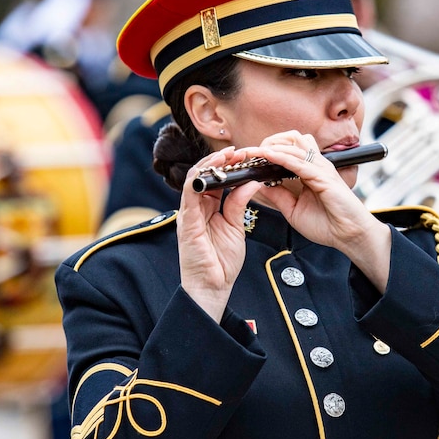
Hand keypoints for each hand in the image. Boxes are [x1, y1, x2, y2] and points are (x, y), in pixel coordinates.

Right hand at [177, 146, 264, 321]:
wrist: (213, 286)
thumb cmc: (222, 261)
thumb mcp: (236, 227)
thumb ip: (239, 204)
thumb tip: (252, 182)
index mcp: (207, 208)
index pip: (214, 180)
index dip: (226, 166)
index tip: (243, 156)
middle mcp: (195, 208)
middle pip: (203, 175)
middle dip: (219, 161)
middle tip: (238, 152)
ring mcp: (188, 214)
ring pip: (194, 179)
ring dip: (210, 165)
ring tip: (227, 156)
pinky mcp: (186, 222)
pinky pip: (189, 195)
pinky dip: (200, 180)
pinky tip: (214, 172)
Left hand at [251, 131, 391, 291]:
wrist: (349, 236)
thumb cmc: (327, 224)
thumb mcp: (293, 210)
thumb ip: (279, 195)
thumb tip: (260, 184)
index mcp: (310, 171)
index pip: (288, 149)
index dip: (268, 149)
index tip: (248, 156)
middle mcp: (316, 165)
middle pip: (292, 138)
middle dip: (269, 141)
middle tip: (251, 154)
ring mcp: (321, 169)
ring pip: (295, 144)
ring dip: (272, 146)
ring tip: (253, 152)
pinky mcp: (324, 178)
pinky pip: (299, 162)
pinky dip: (281, 157)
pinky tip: (267, 157)